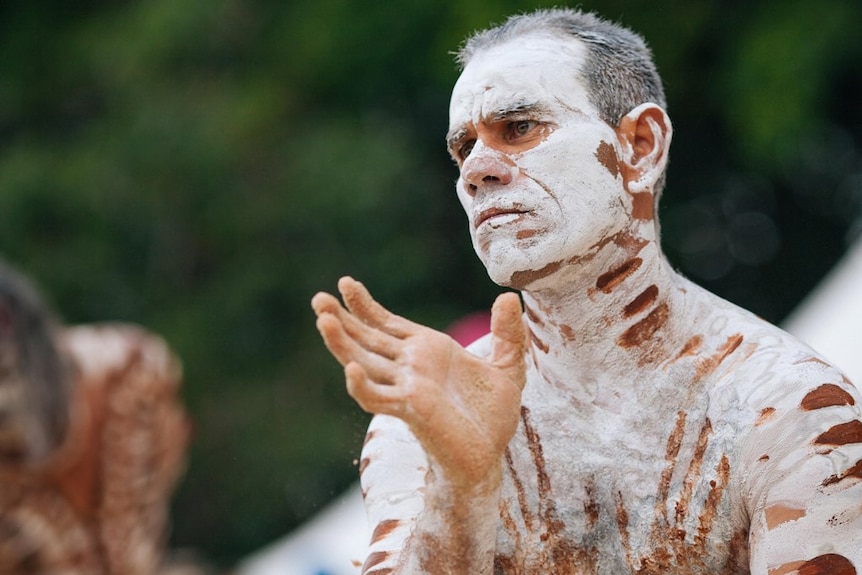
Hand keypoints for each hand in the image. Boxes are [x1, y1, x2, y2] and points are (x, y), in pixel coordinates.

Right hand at [312, 277, 526, 490]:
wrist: (491, 457)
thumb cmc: (492, 416)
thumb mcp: (507, 368)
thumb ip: (508, 334)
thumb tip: (509, 298)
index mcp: (427, 350)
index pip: (387, 323)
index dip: (365, 305)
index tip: (346, 283)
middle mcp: (410, 366)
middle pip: (367, 338)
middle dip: (342, 319)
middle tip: (318, 300)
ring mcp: (407, 387)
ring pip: (364, 362)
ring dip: (342, 343)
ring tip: (323, 320)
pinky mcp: (410, 409)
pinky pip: (378, 397)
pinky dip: (362, 384)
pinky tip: (351, 369)